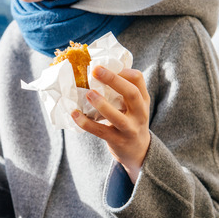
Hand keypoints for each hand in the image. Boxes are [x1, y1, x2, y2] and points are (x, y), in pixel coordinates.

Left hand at [71, 66, 150, 183]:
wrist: (138, 151)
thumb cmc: (130, 121)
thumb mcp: (133, 106)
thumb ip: (121, 92)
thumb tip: (95, 71)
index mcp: (143, 100)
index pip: (138, 79)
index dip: (122, 70)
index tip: (105, 65)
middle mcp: (140, 113)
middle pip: (131, 93)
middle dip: (113, 80)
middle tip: (96, 70)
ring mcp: (130, 129)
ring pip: (117, 116)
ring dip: (101, 104)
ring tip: (88, 93)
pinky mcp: (117, 141)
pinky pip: (100, 131)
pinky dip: (86, 123)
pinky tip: (75, 114)